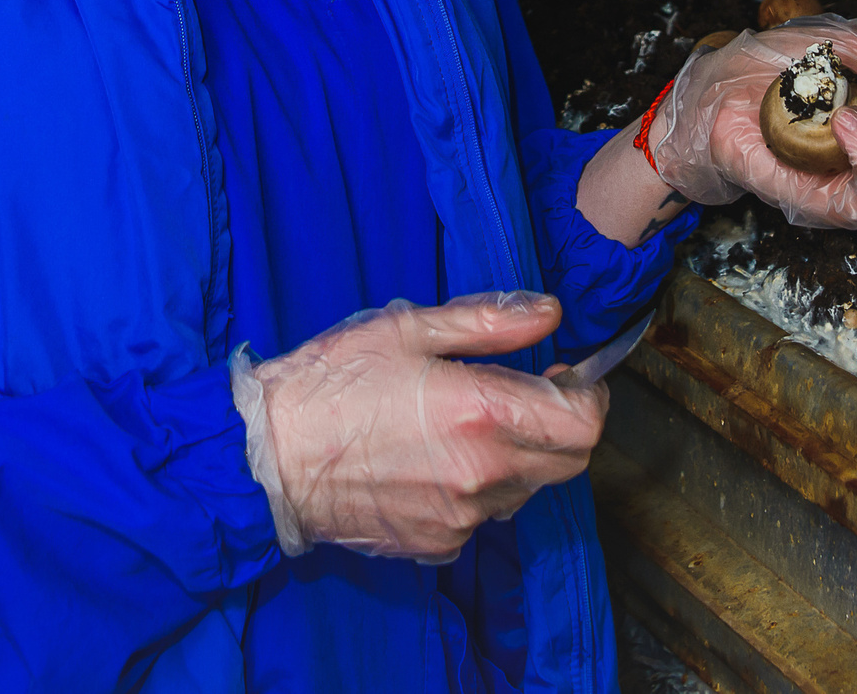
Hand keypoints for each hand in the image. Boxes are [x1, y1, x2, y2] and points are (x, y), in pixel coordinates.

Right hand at [235, 291, 607, 562]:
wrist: (268, 459)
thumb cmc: (331, 383)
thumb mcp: (409, 328)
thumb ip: (490, 321)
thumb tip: (550, 312)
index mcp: (484, 413)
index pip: (585, 423)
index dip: (588, 395)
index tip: (564, 376)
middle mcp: (485, 474)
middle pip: (571, 462)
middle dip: (562, 426)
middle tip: (525, 394)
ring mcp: (463, 517)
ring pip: (527, 489)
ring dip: (519, 458)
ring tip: (466, 426)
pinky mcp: (438, 544)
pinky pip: (483, 516)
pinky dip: (476, 490)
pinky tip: (433, 461)